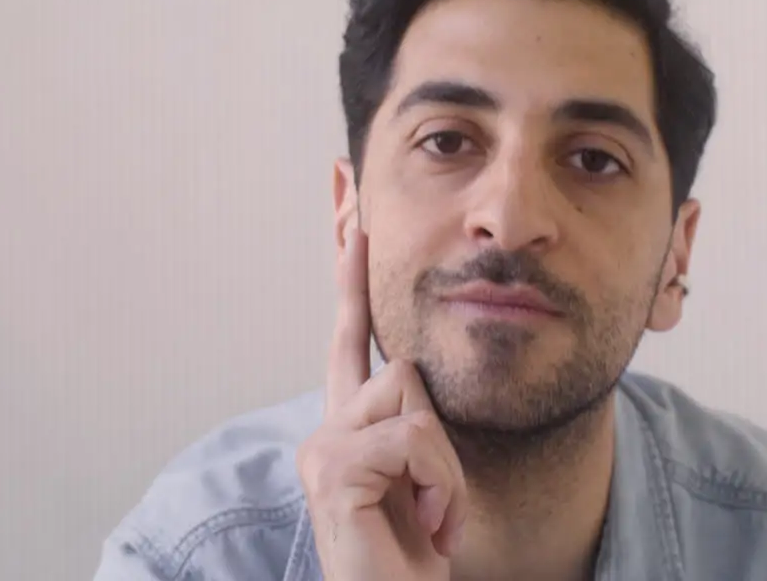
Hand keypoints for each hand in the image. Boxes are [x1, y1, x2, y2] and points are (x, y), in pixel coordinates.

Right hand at [296, 224, 467, 580]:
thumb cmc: (416, 555)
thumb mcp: (429, 477)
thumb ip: (419, 423)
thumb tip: (421, 375)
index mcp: (349, 426)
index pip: (349, 338)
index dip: (351, 279)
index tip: (351, 219)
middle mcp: (325, 429)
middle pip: (403, 366)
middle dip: (439, 439)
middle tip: (434, 507)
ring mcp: (322, 447)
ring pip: (414, 399)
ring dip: (444, 468)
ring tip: (429, 519)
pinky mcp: (333, 469)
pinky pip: (416, 438)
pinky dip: (441, 486)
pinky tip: (428, 526)